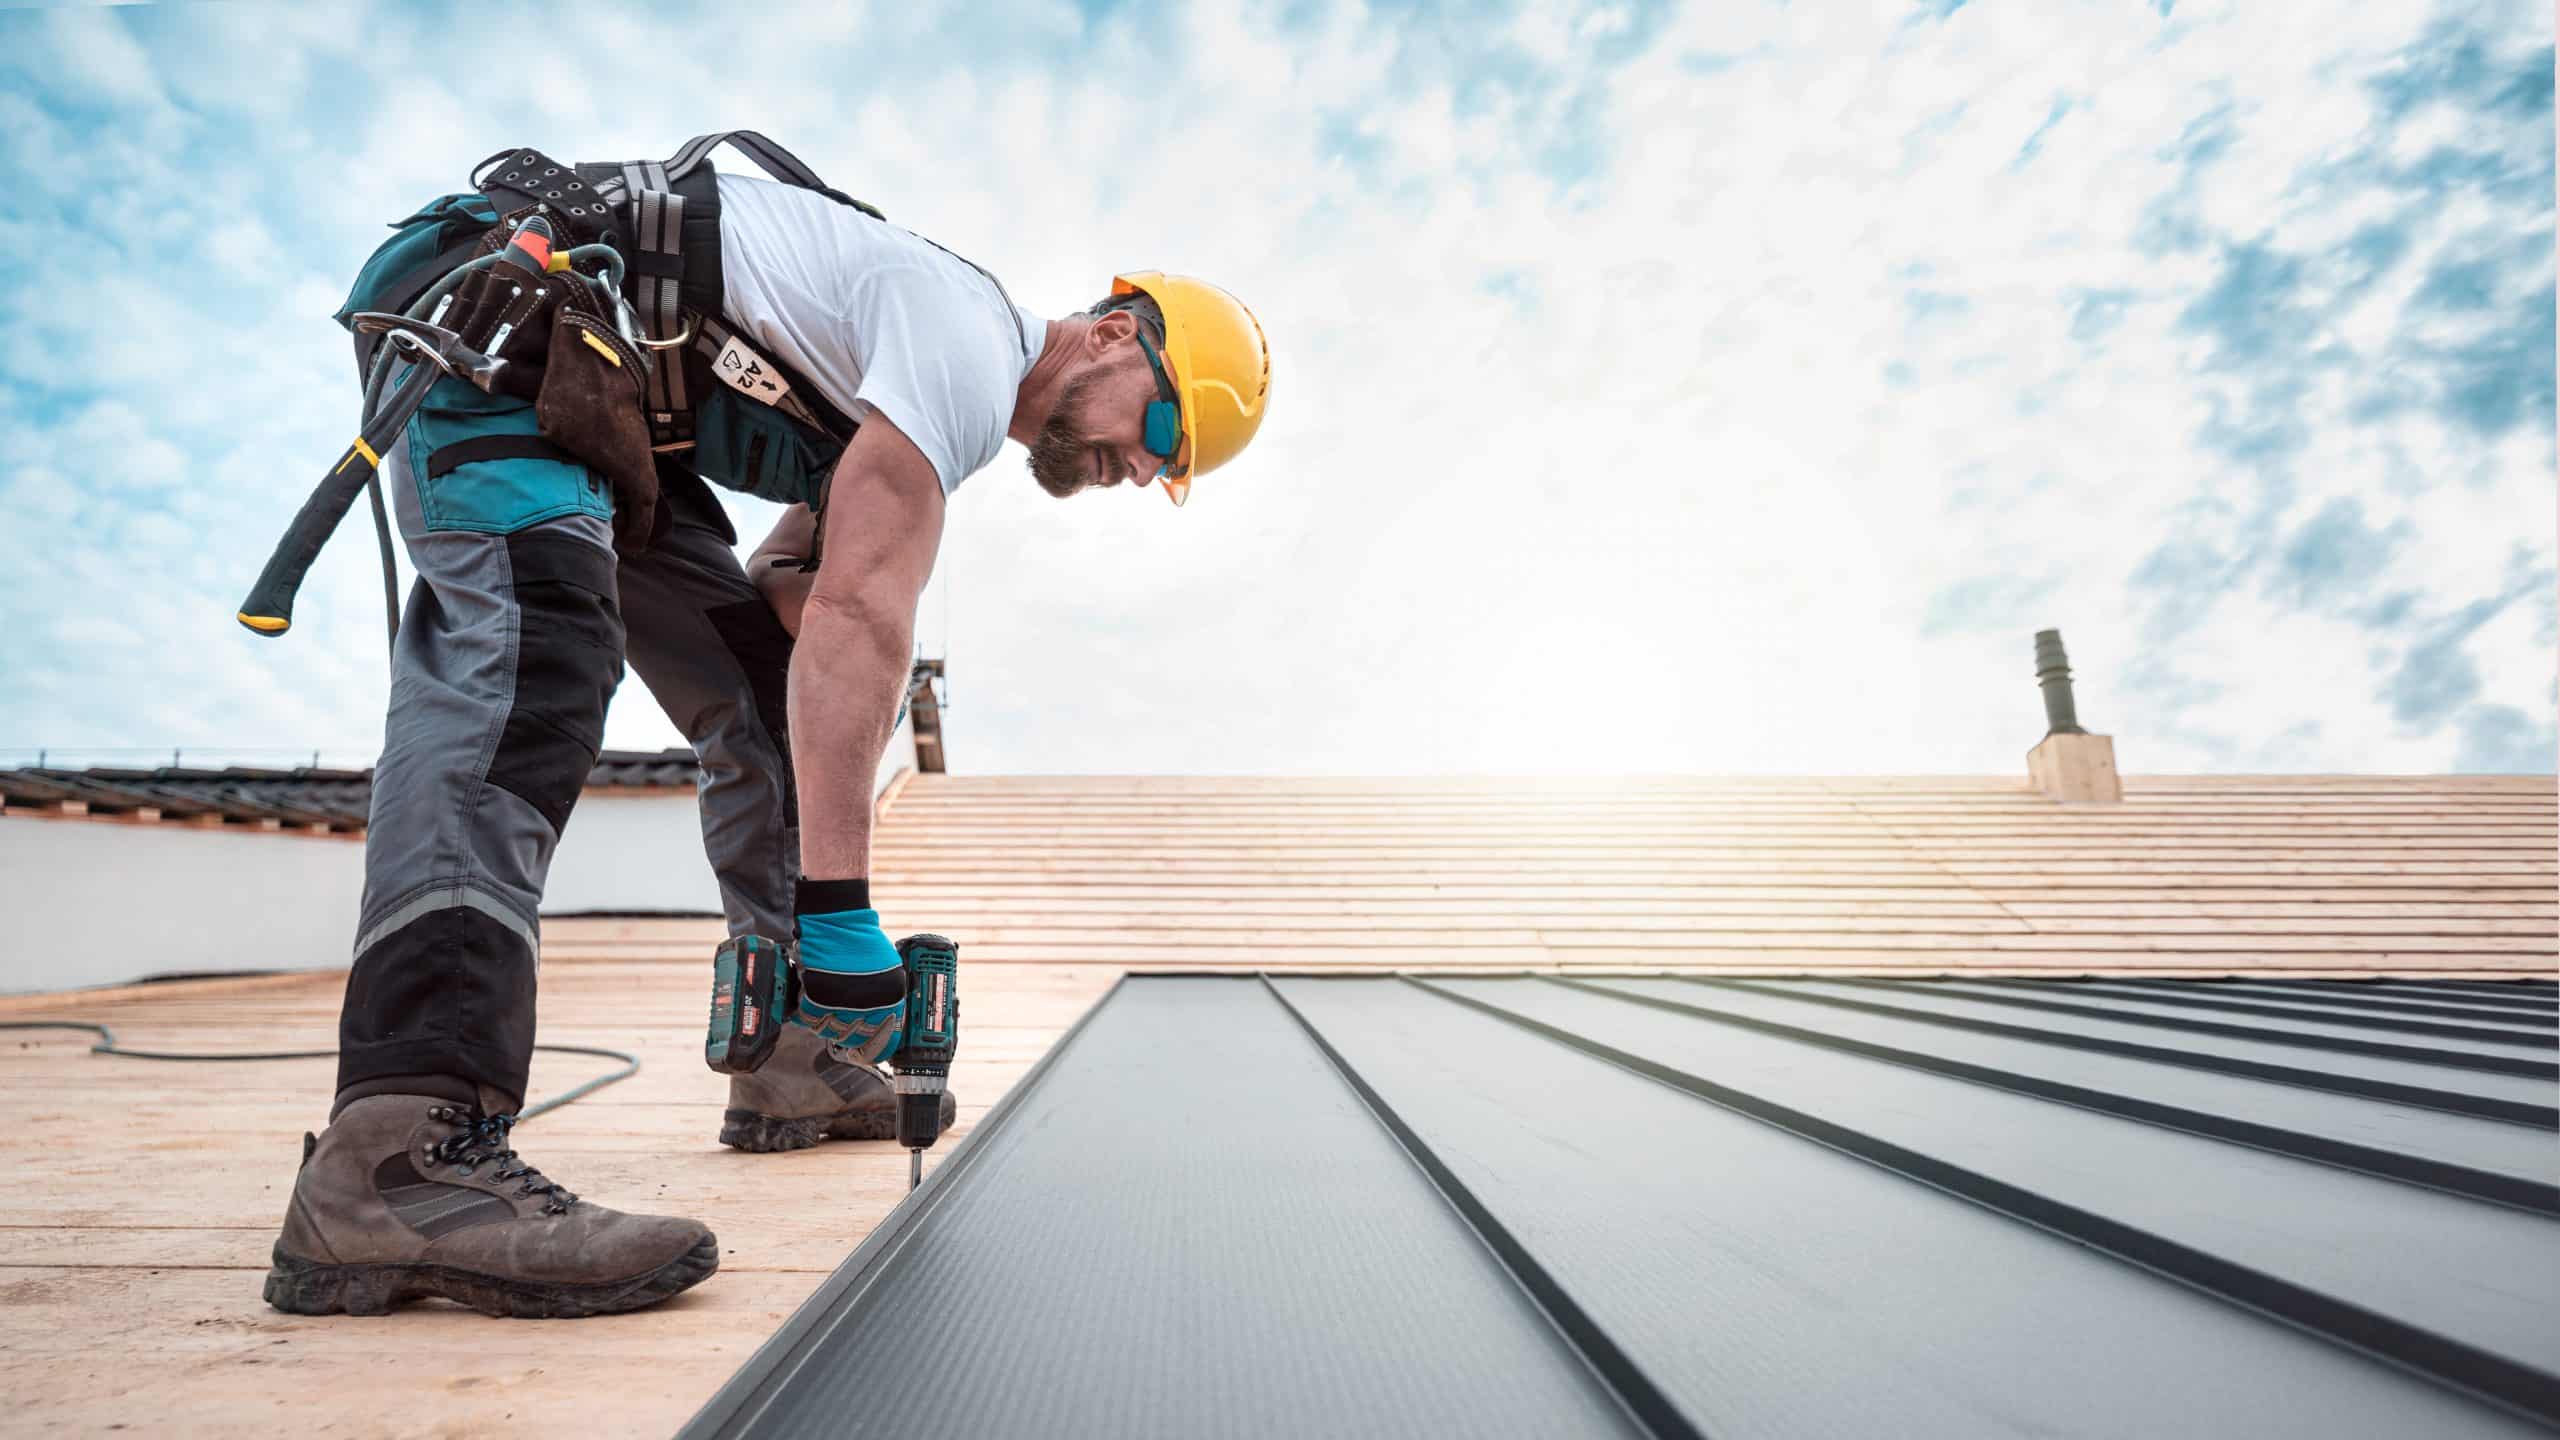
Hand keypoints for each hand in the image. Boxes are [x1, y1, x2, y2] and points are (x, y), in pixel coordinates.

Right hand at [793, 906, 904, 1063]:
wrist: (838, 922)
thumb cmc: (864, 942)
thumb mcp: (890, 970)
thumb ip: (888, 999)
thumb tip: (885, 1025)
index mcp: (891, 1000)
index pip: (886, 1042)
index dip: (876, 1051)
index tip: (867, 1054)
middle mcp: (869, 1006)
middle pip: (854, 1039)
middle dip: (846, 1033)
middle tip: (841, 1023)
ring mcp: (842, 1003)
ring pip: (829, 1031)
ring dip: (826, 1022)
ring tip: (826, 1005)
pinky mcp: (817, 998)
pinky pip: (809, 1019)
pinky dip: (807, 1012)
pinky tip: (811, 998)